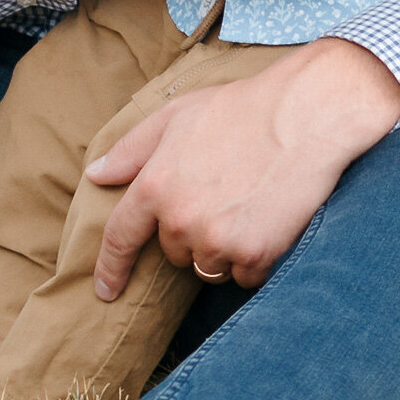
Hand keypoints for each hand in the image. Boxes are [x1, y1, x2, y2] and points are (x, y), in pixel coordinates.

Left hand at [87, 38, 399, 297]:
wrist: (303, 115)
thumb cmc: (239, 108)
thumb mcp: (176, 115)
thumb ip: (131, 149)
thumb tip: (96, 175)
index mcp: (156, 184)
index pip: (121, 237)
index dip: (111, 267)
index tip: (106, 291)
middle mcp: (180, 219)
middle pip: (174, 252)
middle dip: (192, 230)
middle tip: (221, 190)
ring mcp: (218, 240)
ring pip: (208, 267)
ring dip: (221, 248)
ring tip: (245, 203)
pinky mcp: (255, 255)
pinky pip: (244, 276)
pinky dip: (253, 258)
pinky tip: (267, 220)